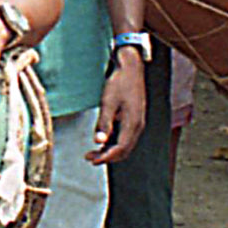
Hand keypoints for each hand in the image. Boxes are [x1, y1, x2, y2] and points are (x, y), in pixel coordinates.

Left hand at [88, 52, 147, 166]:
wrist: (131, 68)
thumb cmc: (120, 83)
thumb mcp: (108, 102)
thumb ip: (104, 123)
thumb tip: (98, 141)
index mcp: (133, 122)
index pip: (120, 148)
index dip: (106, 156)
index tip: (92, 159)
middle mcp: (138, 125)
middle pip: (124, 150)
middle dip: (107, 157)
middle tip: (90, 157)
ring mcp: (138, 122)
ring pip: (125, 145)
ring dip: (110, 150)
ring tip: (93, 151)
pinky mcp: (135, 119)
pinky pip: (125, 136)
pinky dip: (114, 142)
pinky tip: (102, 140)